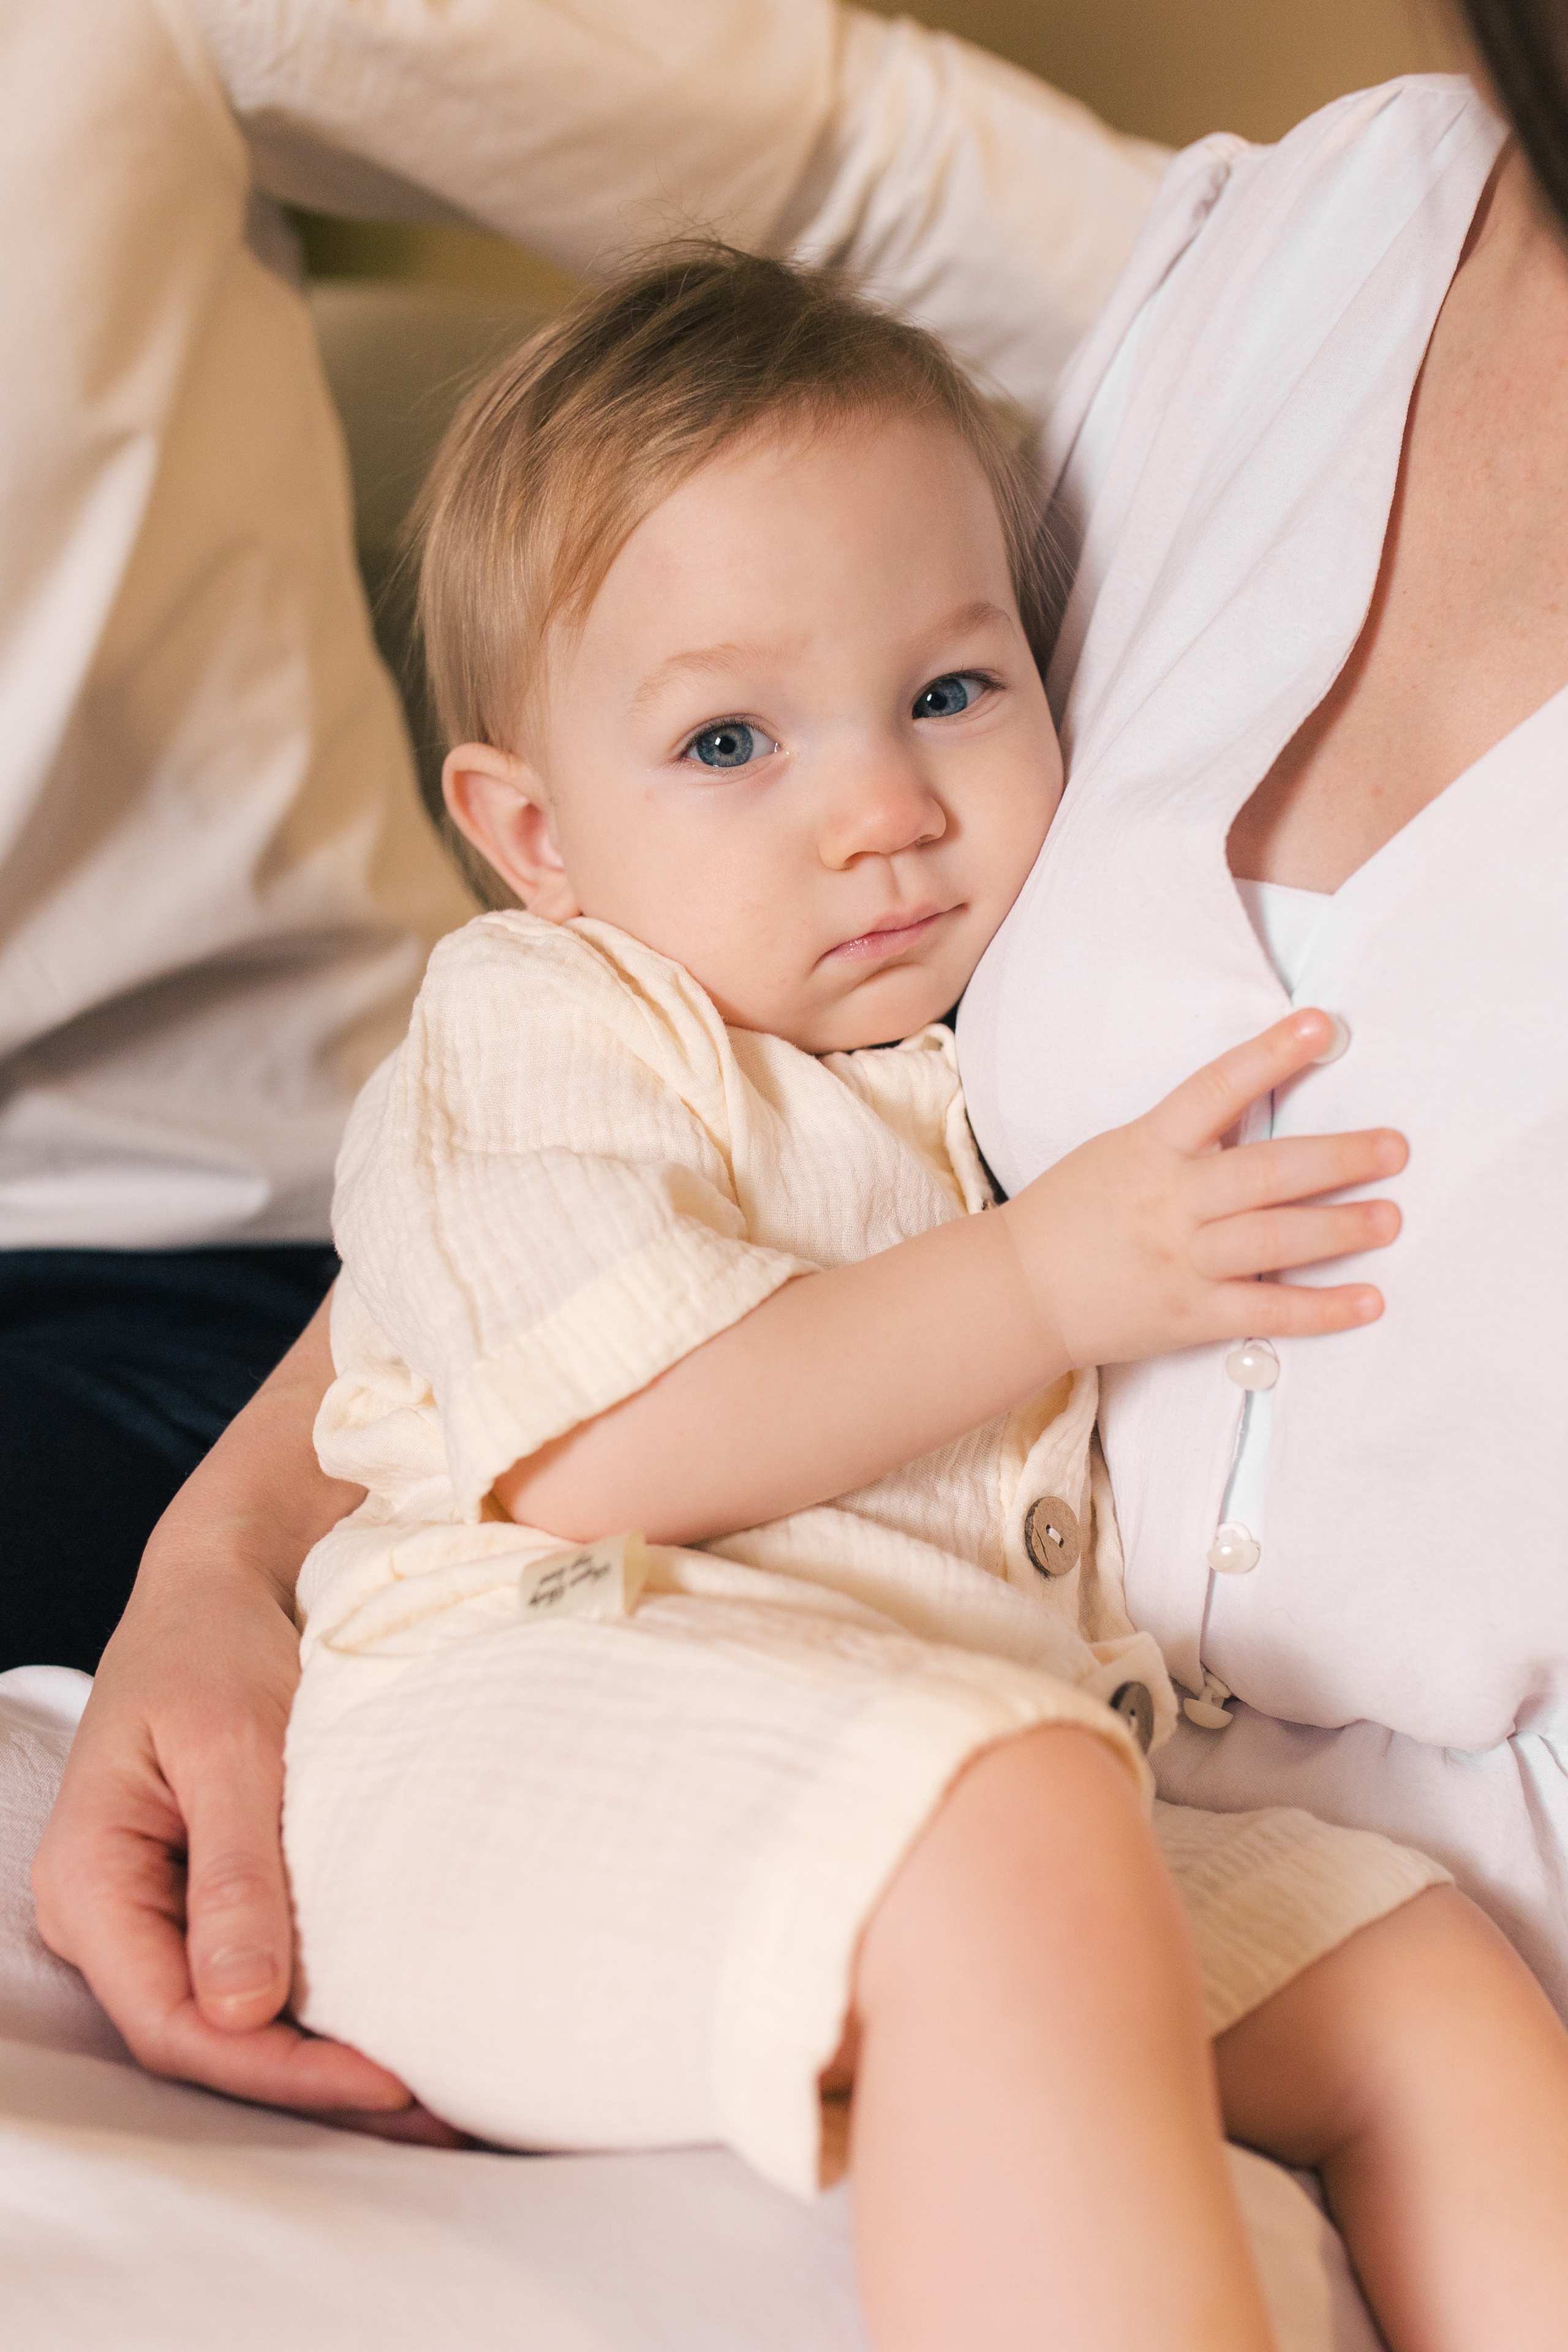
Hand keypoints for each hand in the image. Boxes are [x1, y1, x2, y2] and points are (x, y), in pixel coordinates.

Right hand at [31, 1301, 449, 2132]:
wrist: (226, 1580)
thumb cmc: (215, 1641)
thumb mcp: (230, 1743)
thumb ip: (237, 1872)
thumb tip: (244, 2010)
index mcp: (91, 1879)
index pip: (172, 2020)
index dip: (274, 2069)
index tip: (381, 2080)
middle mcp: (110, 1911)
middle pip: (204, 2037)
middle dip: (310, 2085)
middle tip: (433, 2114)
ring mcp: (156, 1908)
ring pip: (232, 2018)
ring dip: (323, 2059)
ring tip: (430, 2093)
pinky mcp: (208, 1893)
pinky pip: (254, 1974)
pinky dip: (321, 2009)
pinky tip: (394, 2027)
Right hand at [1001, 1009, 1404, 1369]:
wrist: (1017, 1290)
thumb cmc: (1071, 1213)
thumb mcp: (1120, 1152)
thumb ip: (1186, 1138)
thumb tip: (1262, 1112)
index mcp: (1149, 1148)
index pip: (1217, 1089)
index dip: (1271, 1055)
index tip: (1322, 1027)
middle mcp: (1170, 1201)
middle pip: (1265, 1173)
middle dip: (1336, 1158)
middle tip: (1394, 1148)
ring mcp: (1181, 1260)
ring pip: (1272, 1240)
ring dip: (1339, 1229)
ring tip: (1390, 1216)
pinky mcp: (1190, 1315)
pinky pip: (1266, 1311)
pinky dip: (1321, 1310)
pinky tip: (1369, 1300)